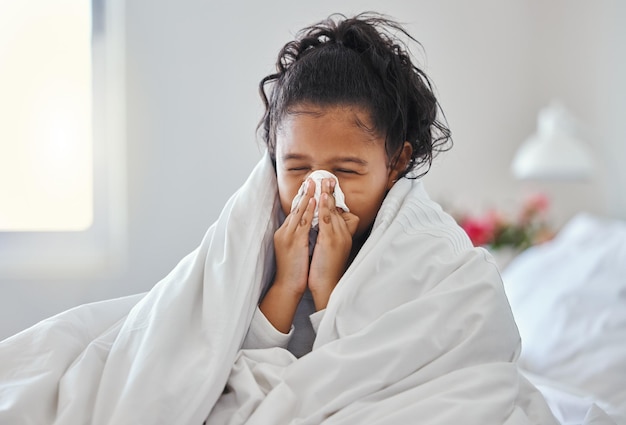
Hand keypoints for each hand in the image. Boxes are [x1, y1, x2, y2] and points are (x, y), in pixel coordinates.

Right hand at [260, 178, 315, 332]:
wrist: (287, 286)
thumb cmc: (295, 271)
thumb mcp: (296, 250)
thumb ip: (301, 237)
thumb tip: (310, 228)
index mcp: (284, 233)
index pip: (294, 212)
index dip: (302, 199)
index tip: (309, 187)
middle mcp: (284, 232)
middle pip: (295, 208)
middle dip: (304, 193)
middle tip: (311, 178)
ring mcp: (288, 236)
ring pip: (298, 212)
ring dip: (307, 196)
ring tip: (313, 183)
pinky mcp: (293, 242)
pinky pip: (302, 222)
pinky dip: (308, 210)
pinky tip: (314, 201)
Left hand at [308, 178, 358, 309]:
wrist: (327, 287)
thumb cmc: (325, 270)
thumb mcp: (328, 249)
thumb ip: (326, 235)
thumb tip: (320, 225)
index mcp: (341, 235)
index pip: (338, 212)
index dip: (333, 198)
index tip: (328, 185)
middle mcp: (342, 234)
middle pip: (337, 208)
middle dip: (332, 192)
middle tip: (328, 176)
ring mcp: (338, 237)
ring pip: (333, 211)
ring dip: (329, 194)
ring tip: (325, 180)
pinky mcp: (331, 241)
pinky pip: (327, 220)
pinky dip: (325, 207)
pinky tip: (322, 197)